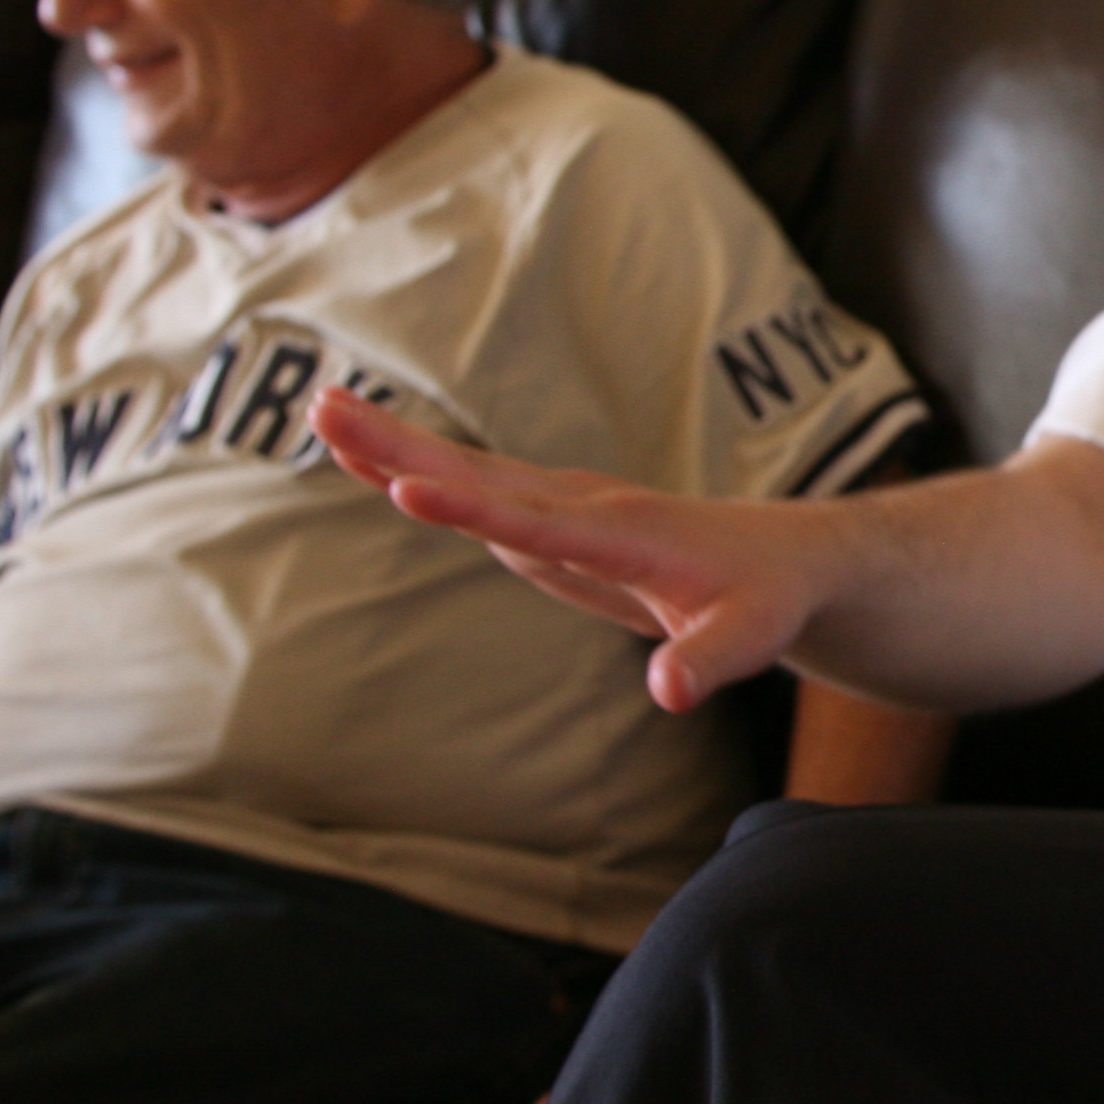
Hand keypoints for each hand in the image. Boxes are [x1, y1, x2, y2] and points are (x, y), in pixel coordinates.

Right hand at [311, 388, 822, 712]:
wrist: (782, 558)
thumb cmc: (767, 597)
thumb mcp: (754, 635)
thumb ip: (709, 662)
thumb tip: (666, 693)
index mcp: (623, 533)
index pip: (533, 522)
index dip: (469, 508)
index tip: (405, 488)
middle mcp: (583, 506)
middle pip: (479, 475)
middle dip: (402, 446)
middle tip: (325, 410)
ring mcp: (562, 506)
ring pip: (468, 471)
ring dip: (395, 444)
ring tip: (321, 412)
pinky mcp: (550, 517)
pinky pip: (476, 488)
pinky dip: (420, 467)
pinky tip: (367, 457)